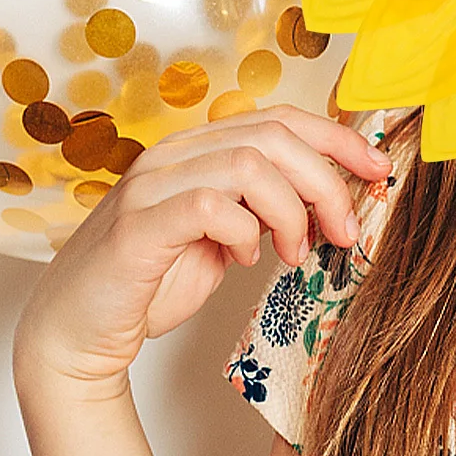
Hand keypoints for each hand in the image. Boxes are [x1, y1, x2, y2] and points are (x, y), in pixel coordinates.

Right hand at [12, 103, 389, 399]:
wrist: (75, 336)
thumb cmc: (152, 283)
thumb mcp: (226, 238)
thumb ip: (265, 208)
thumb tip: (330, 198)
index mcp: (197, 149)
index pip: (280, 118)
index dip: (337, 138)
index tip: (379, 169)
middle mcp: (174, 154)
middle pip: (274, 136)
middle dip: (326, 181)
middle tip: (345, 230)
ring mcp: (151, 185)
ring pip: (250, 163)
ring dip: (291, 211)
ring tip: (296, 253)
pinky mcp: (137, 225)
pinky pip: (211, 205)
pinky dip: (245, 231)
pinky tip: (246, 259)